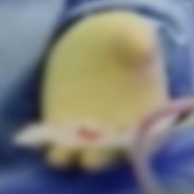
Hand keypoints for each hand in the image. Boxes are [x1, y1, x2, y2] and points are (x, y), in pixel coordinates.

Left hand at [37, 11, 168, 170]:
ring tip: (61, 149)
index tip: (132, 139)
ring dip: (73, 156)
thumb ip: (140, 40)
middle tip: (92, 151)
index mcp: (150, 114)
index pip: (153, 140)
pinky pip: (56, 148)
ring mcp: (91, 137)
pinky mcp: (61, 131)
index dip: (145, 145)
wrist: (94, 42)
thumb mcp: (133, 33)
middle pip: (115, 157)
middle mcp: (123, 134)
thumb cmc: (123, 39)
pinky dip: (48, 147)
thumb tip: (146, 46)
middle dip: (104, 156)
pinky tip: (39, 137)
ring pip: (82, 159)